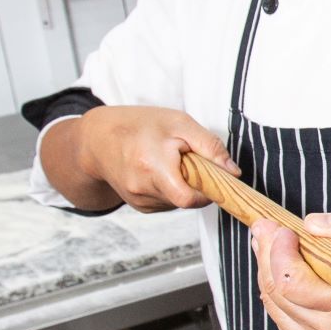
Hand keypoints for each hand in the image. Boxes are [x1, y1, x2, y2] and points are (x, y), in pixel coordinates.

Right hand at [65, 107, 237, 212]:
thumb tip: (232, 172)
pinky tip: (160, 171)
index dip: (207, 191)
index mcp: (152, 167)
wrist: (98, 139)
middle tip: (187, 160)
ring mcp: (139, 201)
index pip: (190, 198)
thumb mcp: (179, 123)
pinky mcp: (139, 206)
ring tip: (169, 162)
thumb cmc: (138, 126)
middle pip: (187, 199)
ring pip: (178, 202)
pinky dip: (171, 189)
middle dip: (195, 182)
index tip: (212, 176)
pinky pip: (167, 202)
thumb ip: (209, 146)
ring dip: (182, 185)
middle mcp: (142, 189)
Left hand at [250, 211, 330, 329]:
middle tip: (266, 229)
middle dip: (266, 253)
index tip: (281, 228)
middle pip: (274, 288)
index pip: (291, 281)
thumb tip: (313, 224)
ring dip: (266, 270)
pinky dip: (274, 290)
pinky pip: (277, 315)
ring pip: (270, 301)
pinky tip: (282, 273)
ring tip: (270, 246)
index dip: (278, 250)